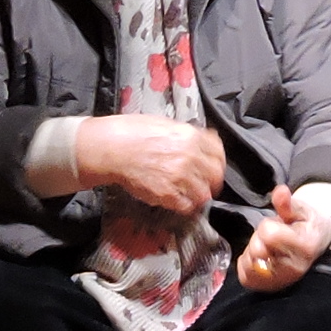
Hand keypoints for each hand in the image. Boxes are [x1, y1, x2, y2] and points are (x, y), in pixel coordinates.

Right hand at [76, 115, 224, 215]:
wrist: (111, 149)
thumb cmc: (133, 132)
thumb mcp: (166, 124)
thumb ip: (187, 135)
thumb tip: (201, 143)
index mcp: (191, 136)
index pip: (219, 154)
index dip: (217, 162)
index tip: (213, 168)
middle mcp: (190, 157)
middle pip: (215, 176)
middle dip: (212, 181)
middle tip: (205, 184)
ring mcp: (180, 177)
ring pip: (203, 194)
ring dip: (198, 195)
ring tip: (190, 194)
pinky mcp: (167, 194)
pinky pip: (186, 206)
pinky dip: (185, 206)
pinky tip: (179, 201)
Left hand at [236, 184, 330, 293]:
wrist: (316, 243)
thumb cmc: (307, 225)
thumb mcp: (302, 209)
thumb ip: (287, 202)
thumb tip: (280, 192)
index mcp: (304, 246)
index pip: (269, 234)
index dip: (267, 225)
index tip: (278, 225)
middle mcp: (293, 268)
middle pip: (257, 249)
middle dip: (259, 239)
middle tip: (272, 236)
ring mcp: (281, 280)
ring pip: (249, 264)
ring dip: (252, 253)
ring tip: (267, 247)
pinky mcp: (270, 288)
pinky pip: (245, 277)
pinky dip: (247, 265)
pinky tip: (260, 258)